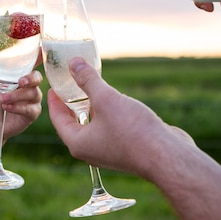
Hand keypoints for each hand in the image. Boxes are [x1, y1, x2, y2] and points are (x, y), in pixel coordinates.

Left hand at [0, 55, 42, 140]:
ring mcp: (31, 100)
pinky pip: (31, 109)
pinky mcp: (31, 114)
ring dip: (18, 96)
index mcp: (18, 74)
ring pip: (34, 94)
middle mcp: (28, 86)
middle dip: (30, 79)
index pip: (32, 62)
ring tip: (3, 99)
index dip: (39, 55)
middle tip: (20, 82)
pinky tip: (7, 107)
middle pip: (37, 78)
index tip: (40, 50)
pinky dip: (19, 107)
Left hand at [47, 57, 193, 178]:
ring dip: (92, 108)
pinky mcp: (125, 149)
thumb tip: (74, 63)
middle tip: (70, 84)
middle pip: (74, 124)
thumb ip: (88, 81)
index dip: (54, 100)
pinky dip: (108, 114)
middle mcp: (91, 150)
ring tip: (91, 89)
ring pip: (94, 126)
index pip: (58, 119)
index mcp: (78, 143)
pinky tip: (114, 101)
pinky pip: (110, 129)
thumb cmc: (133, 131)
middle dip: (72, 104)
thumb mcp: (106, 99)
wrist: (166, 156)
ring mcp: (109, 151)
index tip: (53, 86)